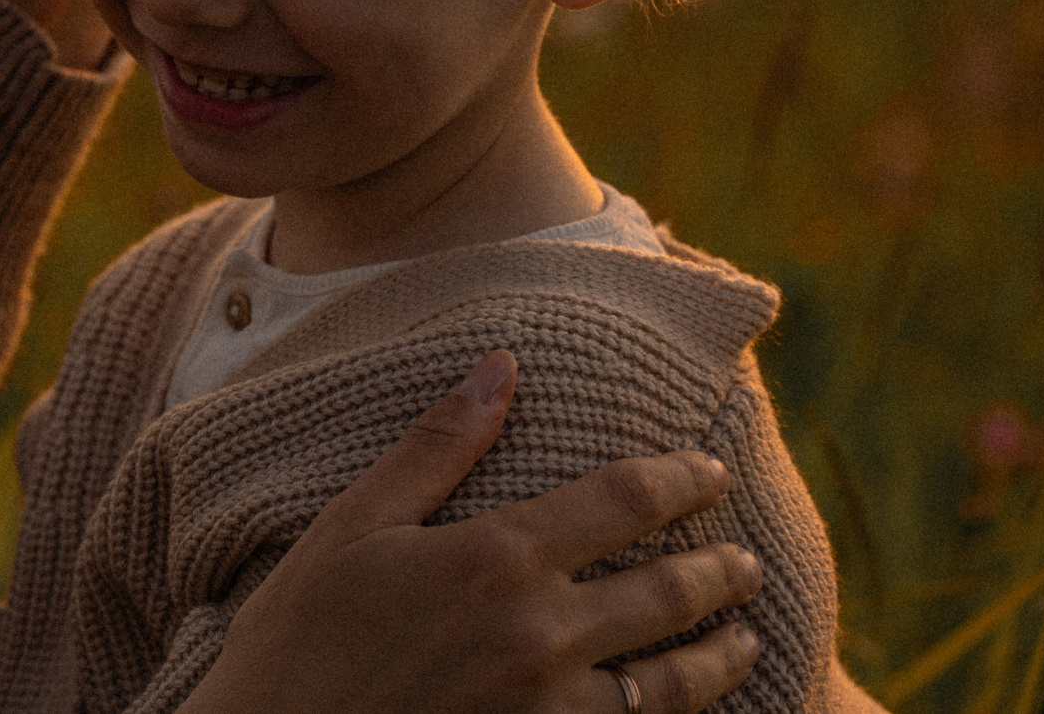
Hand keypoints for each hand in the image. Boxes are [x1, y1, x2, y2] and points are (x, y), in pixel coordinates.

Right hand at [184, 351, 764, 713]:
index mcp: (496, 556)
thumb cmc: (297, 638)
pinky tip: (687, 711)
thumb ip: (437, 447)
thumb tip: (502, 365)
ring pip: (674, 682)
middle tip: (746, 559)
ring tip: (745, 637)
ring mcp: (551, 712)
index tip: (710, 471)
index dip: (681, 480)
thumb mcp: (352, 525)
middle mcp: (541, 633)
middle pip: (669, 591)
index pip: (624, 500)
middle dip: (720, 570)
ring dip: (721, 654)